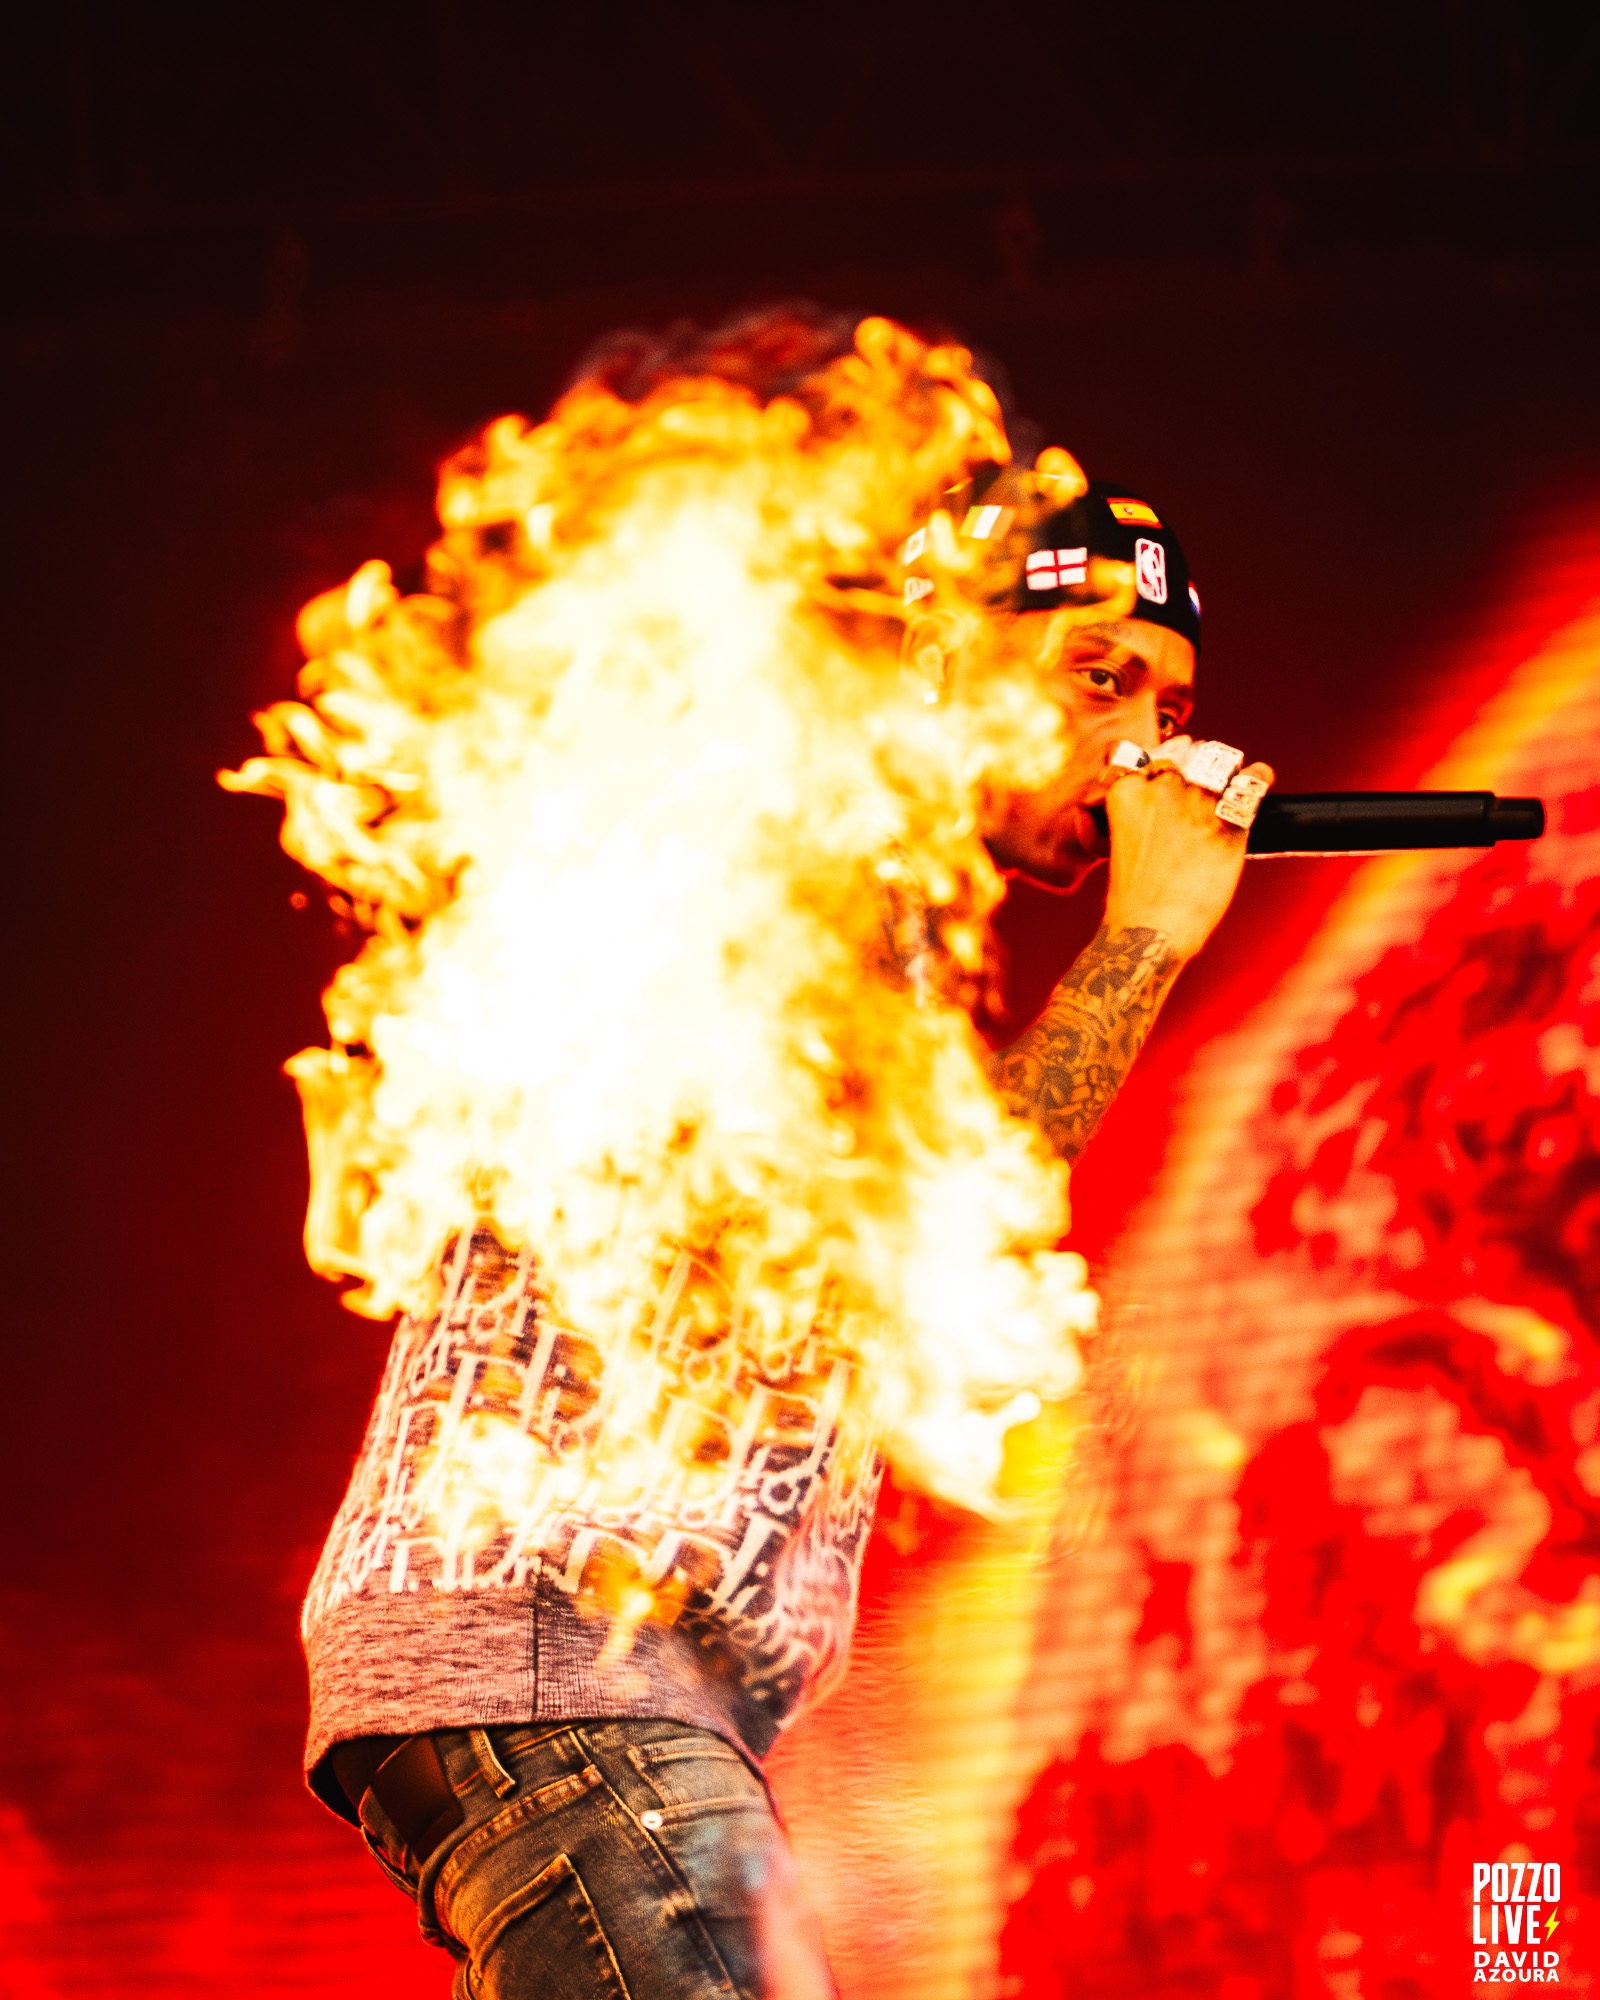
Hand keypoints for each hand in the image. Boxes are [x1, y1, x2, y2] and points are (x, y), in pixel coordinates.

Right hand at [1101, 744, 1274, 961]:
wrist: (1151, 931)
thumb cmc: (1133, 899)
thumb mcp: (1122, 844)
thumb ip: (1142, 814)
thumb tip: (1171, 806)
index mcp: (1126, 791)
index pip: (1139, 755)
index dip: (1152, 766)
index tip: (1159, 777)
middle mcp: (1162, 786)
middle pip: (1183, 751)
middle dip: (1191, 764)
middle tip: (1198, 784)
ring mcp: (1198, 800)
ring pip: (1220, 759)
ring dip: (1225, 769)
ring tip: (1230, 781)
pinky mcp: (1231, 819)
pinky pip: (1254, 779)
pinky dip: (1259, 777)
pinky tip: (1261, 779)